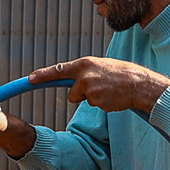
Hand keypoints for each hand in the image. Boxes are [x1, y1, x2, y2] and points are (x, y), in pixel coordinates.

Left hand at [33, 56, 169, 114]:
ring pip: (84, 100)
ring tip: (109, 91)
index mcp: (85, 64)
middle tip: (100, 89)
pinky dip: (103, 104)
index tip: (29, 79)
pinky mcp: (96, 101)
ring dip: (94, 99)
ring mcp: (90, 88)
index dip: (42, 75)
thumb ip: (86, 72)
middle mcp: (84, 75)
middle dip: (81, 95)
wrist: (140, 84)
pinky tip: (113, 97)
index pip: (58, 69)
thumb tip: (74, 83)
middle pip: (72, 93)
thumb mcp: (101, 67)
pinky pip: (94, 106)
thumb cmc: (122, 75)